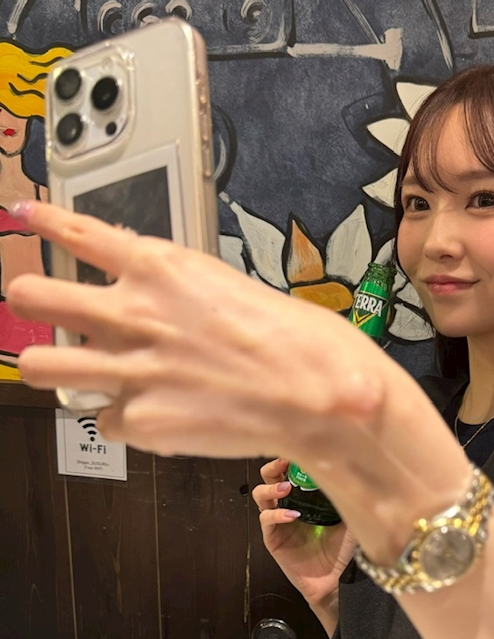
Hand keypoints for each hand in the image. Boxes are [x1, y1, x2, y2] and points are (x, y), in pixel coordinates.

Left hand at [6, 202, 383, 459]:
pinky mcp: (140, 421)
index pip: (77, 231)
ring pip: (39, 365)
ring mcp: (129, 370)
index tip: (24, 217)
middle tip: (35, 302)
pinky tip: (151, 415)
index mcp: (160, 268)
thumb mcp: (228, 287)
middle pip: (31, 294)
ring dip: (51, 364)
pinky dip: (123, 419)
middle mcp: (132, 314)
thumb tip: (147, 300)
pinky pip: (104, 420)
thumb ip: (175, 291)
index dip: (43, 221)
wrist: (318, 396)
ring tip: (69, 366)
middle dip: (26, 297)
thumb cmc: (295, 339)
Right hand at [252, 458, 356, 612]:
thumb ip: (349, 497)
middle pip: (268, 478)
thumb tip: (354, 469)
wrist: (337, 582)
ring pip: (260, 496)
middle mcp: (288, 505)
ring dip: (270, 488)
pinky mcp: (273, 540)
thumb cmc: (344, 550)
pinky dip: (276, 514)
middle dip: (273, 467)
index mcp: (305, 497)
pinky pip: (267, 521)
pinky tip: (292, 515)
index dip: (290, 458)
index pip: (290, 470)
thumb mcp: (351, 519)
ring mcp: (278, 522)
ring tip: (286, 488)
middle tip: (283, 463)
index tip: (297, 448)